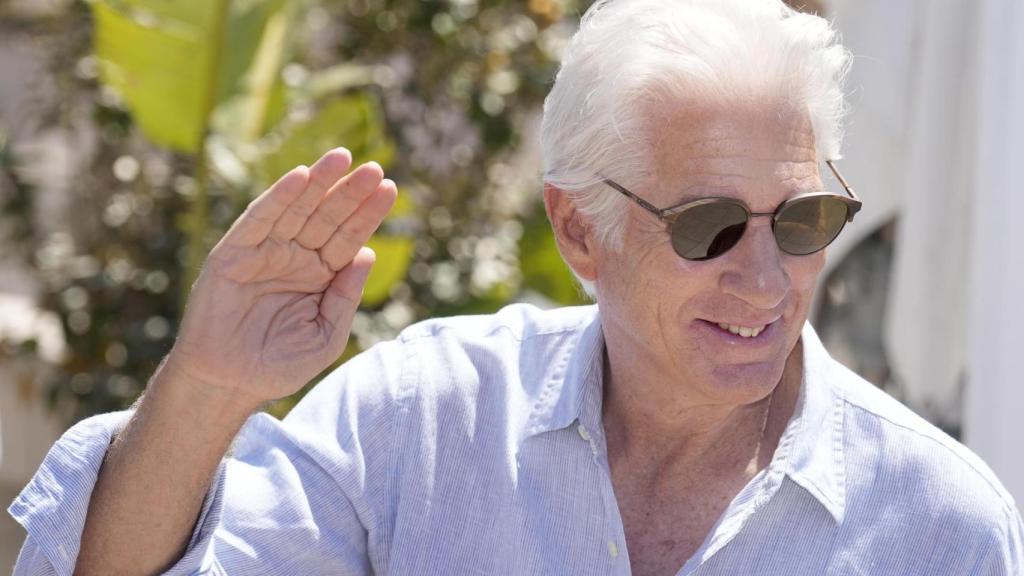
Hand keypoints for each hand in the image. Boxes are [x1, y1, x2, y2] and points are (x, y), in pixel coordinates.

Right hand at [165, 148, 395, 408]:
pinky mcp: (234, 253)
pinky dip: (278, 197)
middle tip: (375, 168)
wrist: (228, 385)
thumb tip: (367, 255)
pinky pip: (259, 219)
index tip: (391, 188)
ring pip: (297, 209)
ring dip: (318, 182)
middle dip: (350, 192)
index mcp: (320, 276)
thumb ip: (345, 298)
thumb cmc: (278, 366)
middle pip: (328, 217)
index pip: (349, 238)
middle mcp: (295, 258)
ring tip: (343, 158)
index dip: (368, 213)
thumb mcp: (325, 336)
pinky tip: (300, 177)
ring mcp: (265, 253)